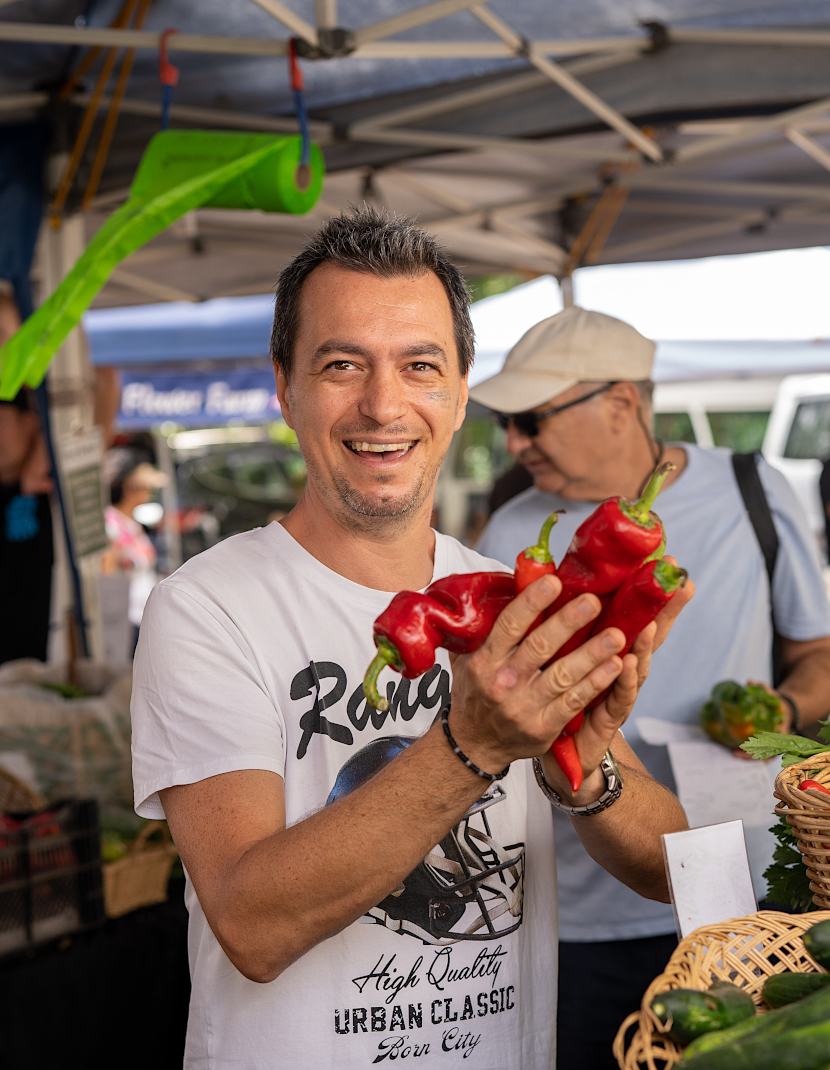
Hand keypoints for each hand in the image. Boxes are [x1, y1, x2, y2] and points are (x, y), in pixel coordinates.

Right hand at [449, 574, 625, 775]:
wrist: (475, 743)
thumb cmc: (477, 691)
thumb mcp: (468, 659)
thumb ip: (484, 628)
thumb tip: (507, 588)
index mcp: (485, 660)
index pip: (509, 625)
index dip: (532, 602)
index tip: (554, 582)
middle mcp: (503, 682)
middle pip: (540, 647)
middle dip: (568, 622)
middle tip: (593, 601)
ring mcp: (524, 706)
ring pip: (563, 675)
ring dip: (592, 654)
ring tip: (617, 635)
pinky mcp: (543, 727)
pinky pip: (573, 702)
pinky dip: (595, 683)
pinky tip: (615, 666)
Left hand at [540, 561, 694, 801]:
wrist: (561, 756)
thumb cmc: (557, 700)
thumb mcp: (556, 658)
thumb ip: (558, 625)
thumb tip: (545, 577)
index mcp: (604, 648)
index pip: (631, 614)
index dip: (648, 590)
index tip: (667, 563)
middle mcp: (619, 668)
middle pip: (648, 635)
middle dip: (665, 609)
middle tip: (679, 583)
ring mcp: (618, 693)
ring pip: (637, 665)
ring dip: (645, 644)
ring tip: (651, 623)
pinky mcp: (609, 719)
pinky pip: (619, 698)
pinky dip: (625, 681)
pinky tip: (629, 663)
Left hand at [730, 678, 788, 759]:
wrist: (784, 711)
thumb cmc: (776, 704)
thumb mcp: (772, 695)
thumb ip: (763, 688)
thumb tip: (749, 681)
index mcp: (782, 730)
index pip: (775, 743)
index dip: (764, 745)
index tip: (749, 746)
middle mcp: (779, 741)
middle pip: (767, 754)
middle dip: (752, 755)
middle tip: (735, 753)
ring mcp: (773, 745)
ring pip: (763, 756)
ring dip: (749, 757)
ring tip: (733, 754)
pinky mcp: (767, 746)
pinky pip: (759, 754)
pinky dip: (749, 755)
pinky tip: (736, 753)